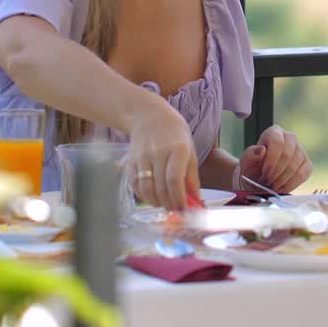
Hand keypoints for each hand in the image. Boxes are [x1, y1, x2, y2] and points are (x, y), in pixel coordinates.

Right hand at [127, 93, 199, 210]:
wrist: (149, 116)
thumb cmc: (175, 134)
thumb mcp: (190, 150)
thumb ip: (192, 177)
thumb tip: (196, 201)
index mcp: (177, 149)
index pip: (175, 179)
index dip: (178, 198)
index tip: (184, 209)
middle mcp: (158, 152)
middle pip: (160, 187)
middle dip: (168, 204)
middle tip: (175, 211)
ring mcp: (142, 157)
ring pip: (146, 188)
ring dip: (155, 202)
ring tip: (164, 204)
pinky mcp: (131, 161)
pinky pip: (135, 184)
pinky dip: (143, 195)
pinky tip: (152, 196)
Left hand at [236, 125, 311, 193]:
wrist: (259, 181)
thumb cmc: (252, 169)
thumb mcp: (245, 163)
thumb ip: (250, 155)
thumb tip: (262, 149)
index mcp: (274, 132)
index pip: (277, 141)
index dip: (271, 159)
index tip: (264, 173)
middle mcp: (290, 138)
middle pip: (288, 154)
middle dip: (276, 172)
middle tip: (266, 183)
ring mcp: (301, 151)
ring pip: (296, 165)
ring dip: (282, 180)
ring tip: (271, 187)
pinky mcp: (307, 164)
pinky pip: (304, 174)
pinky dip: (291, 184)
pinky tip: (281, 188)